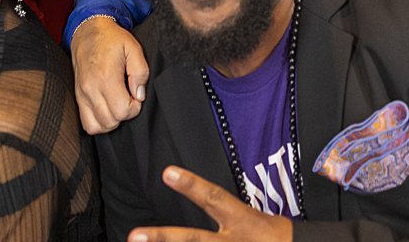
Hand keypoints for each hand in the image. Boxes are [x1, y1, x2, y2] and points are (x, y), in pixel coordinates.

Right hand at [70, 16, 148, 133]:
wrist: (88, 31)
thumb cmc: (112, 39)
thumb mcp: (133, 47)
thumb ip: (140, 72)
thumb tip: (139, 95)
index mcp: (106, 77)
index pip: (122, 111)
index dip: (135, 107)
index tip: (136, 95)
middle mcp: (90, 89)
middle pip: (110, 122)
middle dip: (124, 114)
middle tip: (128, 98)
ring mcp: (81, 95)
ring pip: (96, 127)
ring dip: (111, 120)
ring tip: (118, 104)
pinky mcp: (78, 97)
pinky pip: (86, 123)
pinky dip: (98, 122)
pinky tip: (107, 108)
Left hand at [128, 166, 293, 241]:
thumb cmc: (274, 237)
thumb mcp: (256, 219)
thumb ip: (227, 212)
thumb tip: (215, 197)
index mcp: (242, 221)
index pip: (215, 199)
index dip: (192, 186)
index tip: (167, 173)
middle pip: (194, 241)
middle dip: (165, 238)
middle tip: (135, 236)